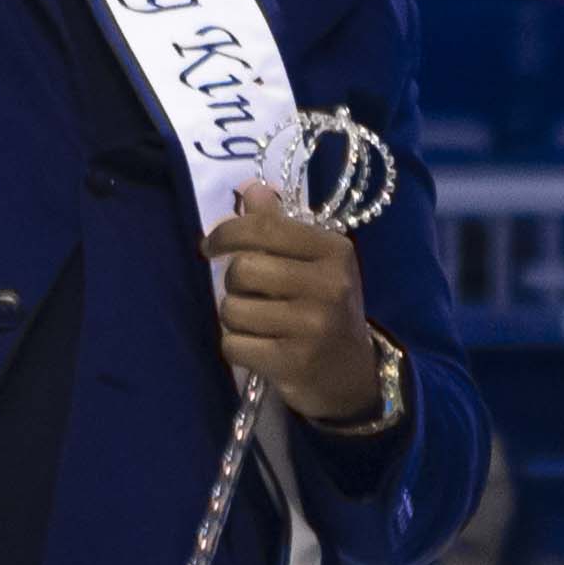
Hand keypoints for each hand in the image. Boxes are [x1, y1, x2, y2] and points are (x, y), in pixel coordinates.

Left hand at [210, 175, 390, 427]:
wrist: (352, 376)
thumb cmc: (326, 309)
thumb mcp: (315, 263)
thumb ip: (279, 225)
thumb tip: (250, 188)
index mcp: (334, 250)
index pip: (263, 228)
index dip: (226, 234)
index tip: (211, 246)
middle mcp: (329, 284)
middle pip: (242, 269)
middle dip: (234, 284)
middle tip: (250, 295)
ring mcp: (313, 325)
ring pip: (232, 309)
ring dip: (234, 319)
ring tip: (258, 324)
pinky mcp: (294, 362)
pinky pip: (233, 345)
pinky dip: (236, 347)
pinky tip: (259, 349)